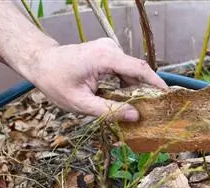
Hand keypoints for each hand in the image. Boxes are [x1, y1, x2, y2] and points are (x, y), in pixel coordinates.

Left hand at [24, 38, 167, 121]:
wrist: (41, 62)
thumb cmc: (56, 81)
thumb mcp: (80, 102)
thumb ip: (109, 111)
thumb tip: (135, 116)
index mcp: (105, 57)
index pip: (139, 69)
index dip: (156, 83)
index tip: (168, 97)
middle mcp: (110, 48)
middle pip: (136, 72)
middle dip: (144, 92)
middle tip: (149, 112)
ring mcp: (109, 49)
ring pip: (130, 72)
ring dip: (132, 90)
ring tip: (132, 109)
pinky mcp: (107, 53)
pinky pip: (123, 70)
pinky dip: (124, 85)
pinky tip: (121, 99)